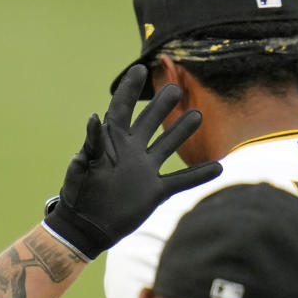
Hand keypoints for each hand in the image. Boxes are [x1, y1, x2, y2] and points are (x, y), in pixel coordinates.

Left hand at [43, 65, 221, 259]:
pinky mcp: (154, 192)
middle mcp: (130, 153)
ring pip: (168, 146)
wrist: (85, 228)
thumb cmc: (78, 196)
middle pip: (149, 122)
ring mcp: (144, 171)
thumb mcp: (82, 168)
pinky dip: (199, 175)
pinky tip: (219, 167)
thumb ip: (91, 144)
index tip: (140, 69)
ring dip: (182, 132)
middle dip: (161, 105)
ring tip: (196, 115)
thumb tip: (95, 117)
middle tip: (174, 89)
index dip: (129, 89)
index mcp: (111, 143)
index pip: (121, 109)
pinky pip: (180, 180)